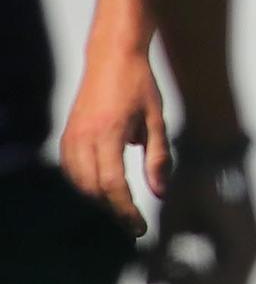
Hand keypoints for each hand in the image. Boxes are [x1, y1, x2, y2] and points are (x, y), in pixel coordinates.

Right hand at [60, 42, 168, 237]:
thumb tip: (160, 193)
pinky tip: (103, 189)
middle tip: (133, 221)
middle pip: (93, 190)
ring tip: (121, 206)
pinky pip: (71, 171)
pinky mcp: (67, 136)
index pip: (113, 185)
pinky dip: (85, 185)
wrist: (112, 57)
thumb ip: (158, 157)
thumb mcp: (157, 118)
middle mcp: (84, 138)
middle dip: (113, 209)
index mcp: (109, 133)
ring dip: (99, 200)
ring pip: (79, 184)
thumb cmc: (139, 84)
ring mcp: (71, 137)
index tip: (138, 226)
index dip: (125, 210)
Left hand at [148, 132, 255, 283]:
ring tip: (167, 276)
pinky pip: (227, 276)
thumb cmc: (196, 180)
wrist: (216, 150)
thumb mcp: (172, 221)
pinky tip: (180, 264)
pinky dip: (203, 279)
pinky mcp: (244, 244)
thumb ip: (161, 258)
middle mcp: (255, 252)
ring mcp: (252, 249)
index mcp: (244, 248)